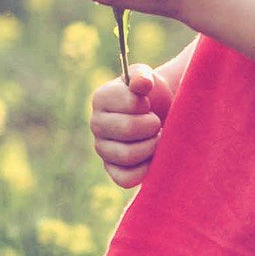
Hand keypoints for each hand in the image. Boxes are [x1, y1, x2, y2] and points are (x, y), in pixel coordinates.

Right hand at [90, 63, 173, 187]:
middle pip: (128, 129)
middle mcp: (96, 123)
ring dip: (151, 147)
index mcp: (101, 97)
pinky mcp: (111, 170)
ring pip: (127, 155)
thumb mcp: (148, 78)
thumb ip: (143, 77)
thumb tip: (140, 84)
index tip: (147, 103)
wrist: (158, 113)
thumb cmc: (151, 94)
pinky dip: (144, 170)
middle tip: (156, 122)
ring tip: (156, 138)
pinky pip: (125, 178)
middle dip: (151, 126)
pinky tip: (151, 157)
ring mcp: (102, 148)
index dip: (145, 104)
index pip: (130, 104)